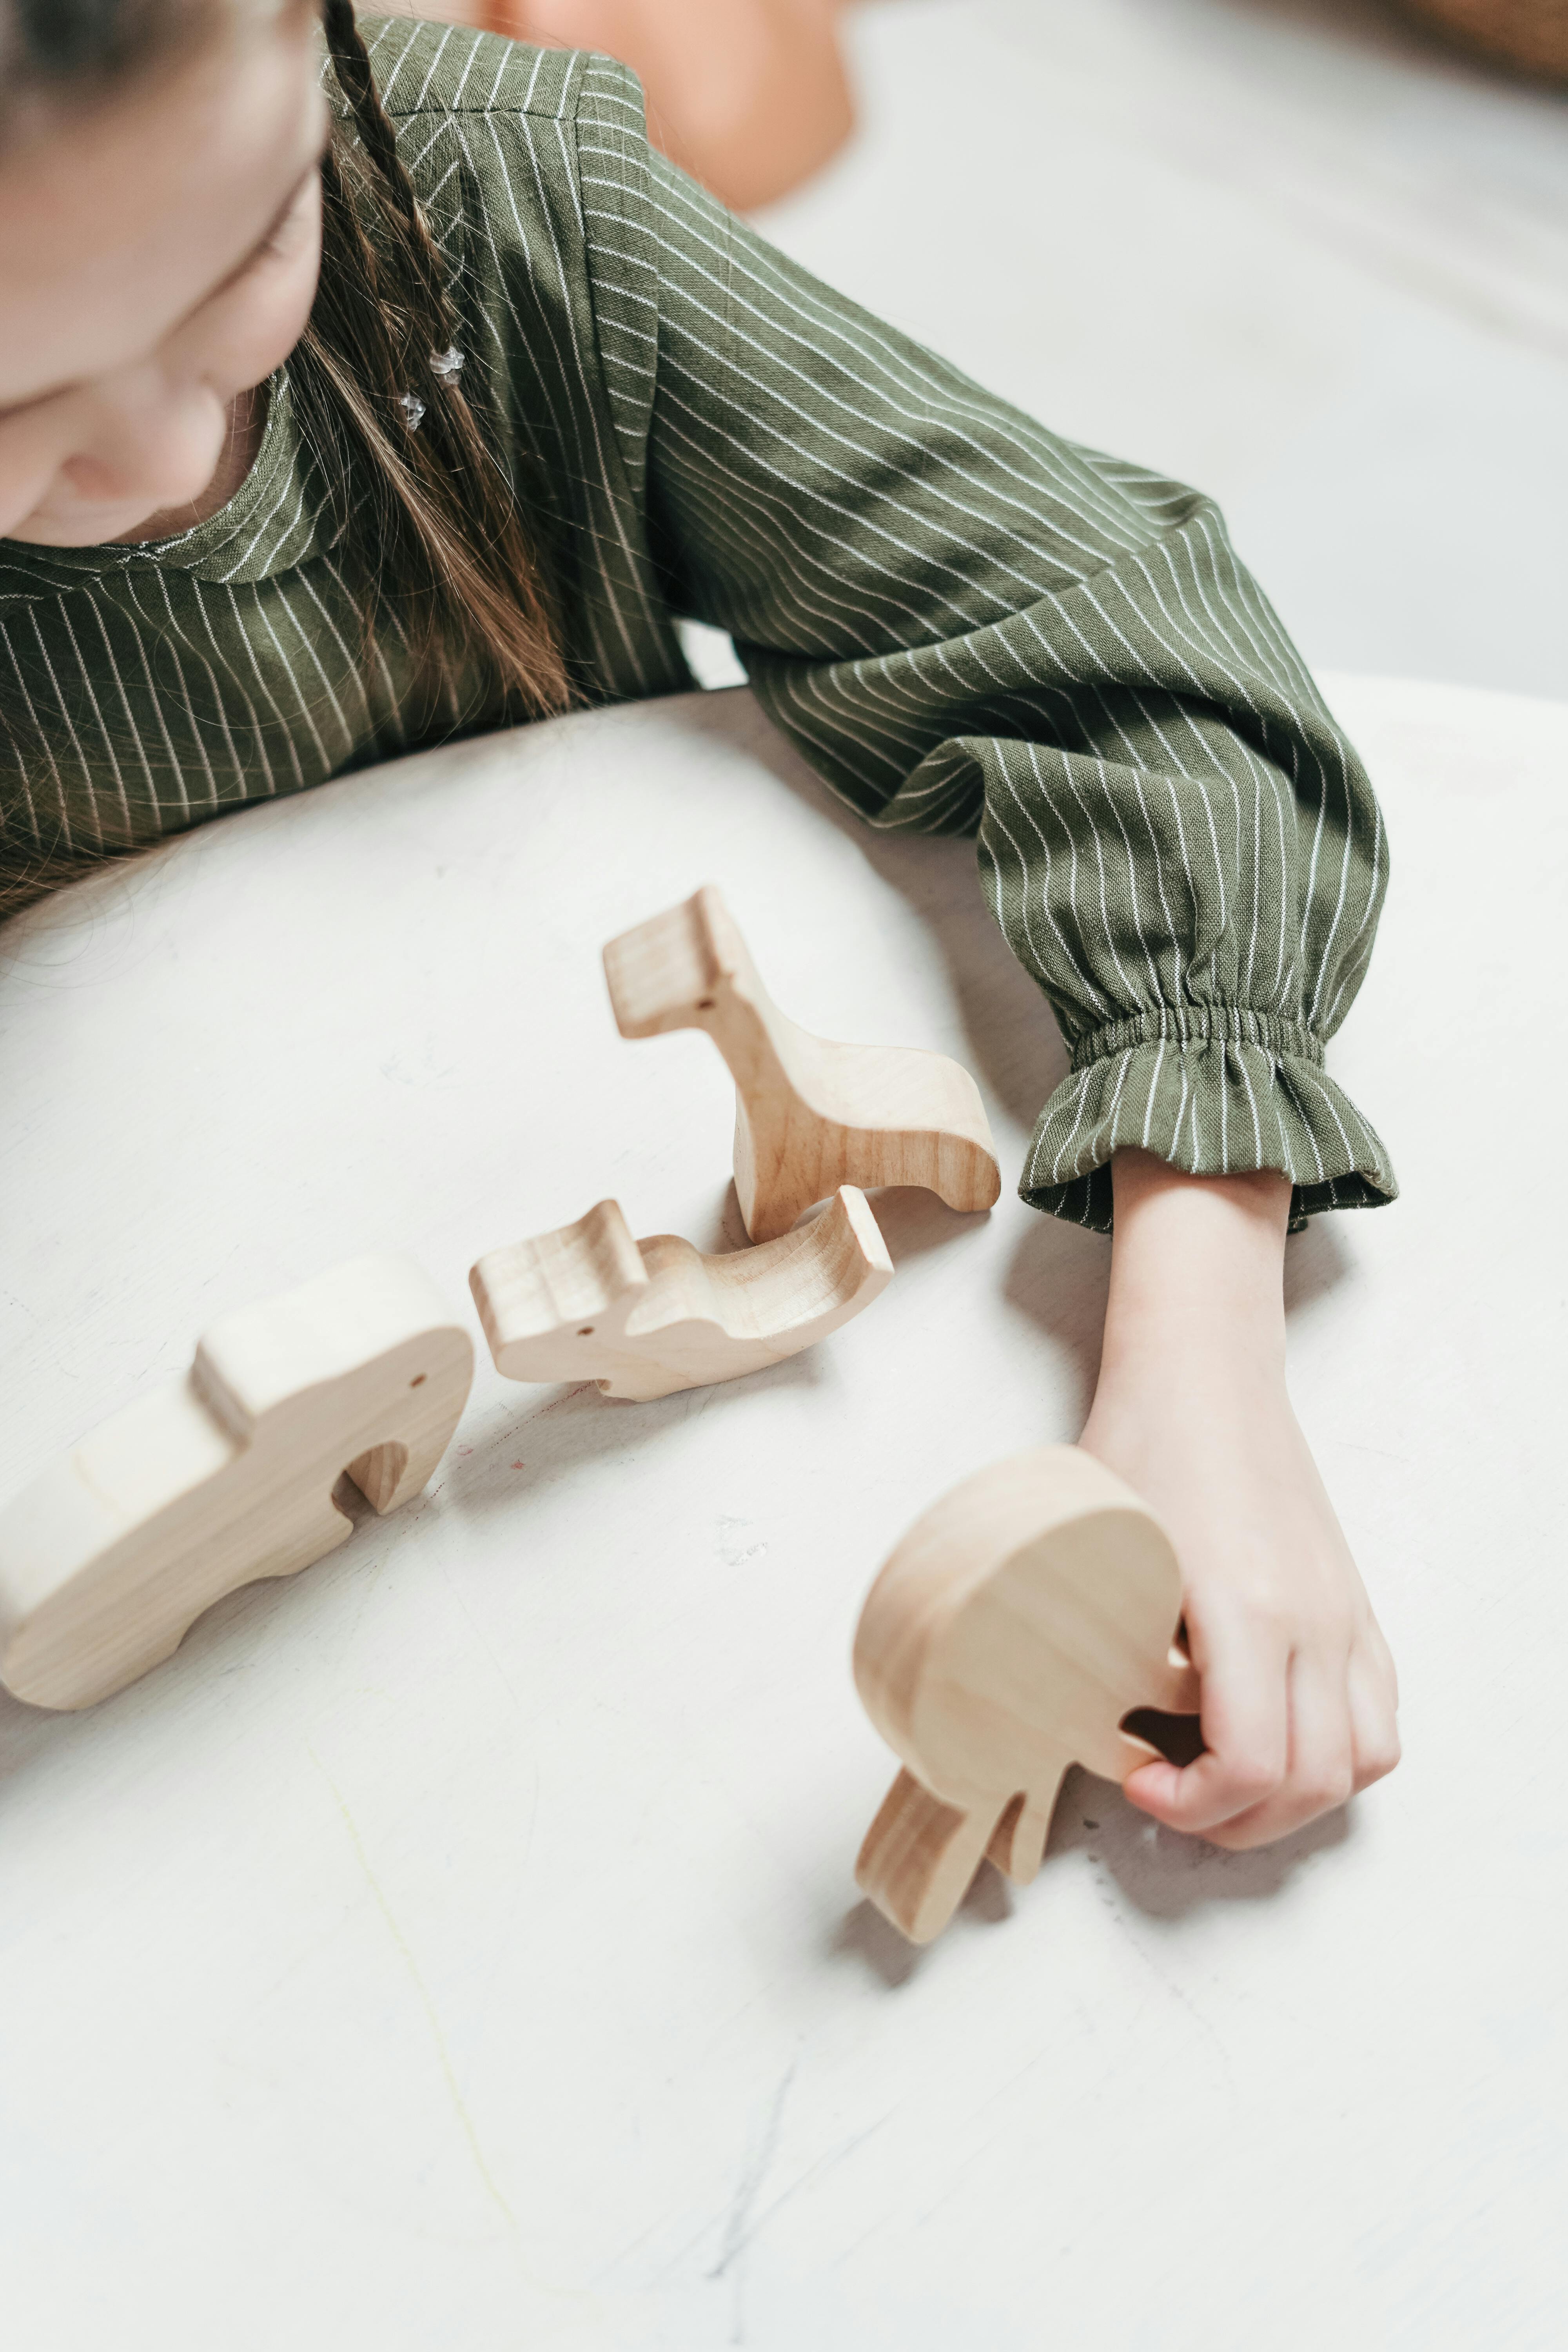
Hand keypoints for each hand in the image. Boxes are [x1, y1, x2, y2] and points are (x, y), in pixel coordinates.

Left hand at [1078, 1149, 1399, 1849]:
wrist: (1205, 1374)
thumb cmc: (1144, 1445)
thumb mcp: (1096, 1545)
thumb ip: (1092, 1640)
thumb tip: (1068, 1722)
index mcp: (1247, 1606)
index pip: (1251, 1764)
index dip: (1193, 1803)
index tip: (1137, 1779)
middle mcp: (1313, 1618)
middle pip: (1313, 1782)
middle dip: (1237, 1821)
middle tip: (1171, 1799)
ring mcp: (1344, 1613)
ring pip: (1362, 1761)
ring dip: (1296, 1799)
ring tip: (1224, 1787)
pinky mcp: (1355, 1605)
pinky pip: (1379, 1715)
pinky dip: (1338, 1754)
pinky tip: (1276, 1744)